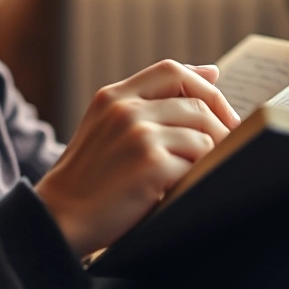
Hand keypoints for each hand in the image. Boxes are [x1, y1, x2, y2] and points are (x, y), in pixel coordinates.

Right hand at [34, 60, 240, 257]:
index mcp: (114, 96)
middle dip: (221, 126)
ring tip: (203, 170)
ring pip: (203, 134)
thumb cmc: (91, 176)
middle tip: (228, 147)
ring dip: (212, 155)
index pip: (172, 70)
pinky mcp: (151, 165)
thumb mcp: (109, 125)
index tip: (219, 111)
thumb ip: (153, 99)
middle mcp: (125, 109)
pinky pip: (198, 162)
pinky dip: (200, 175)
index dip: (204, 87)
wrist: (60, 217)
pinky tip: (188, 186)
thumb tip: (212, 71)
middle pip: (197, 103)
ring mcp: (138, 136)